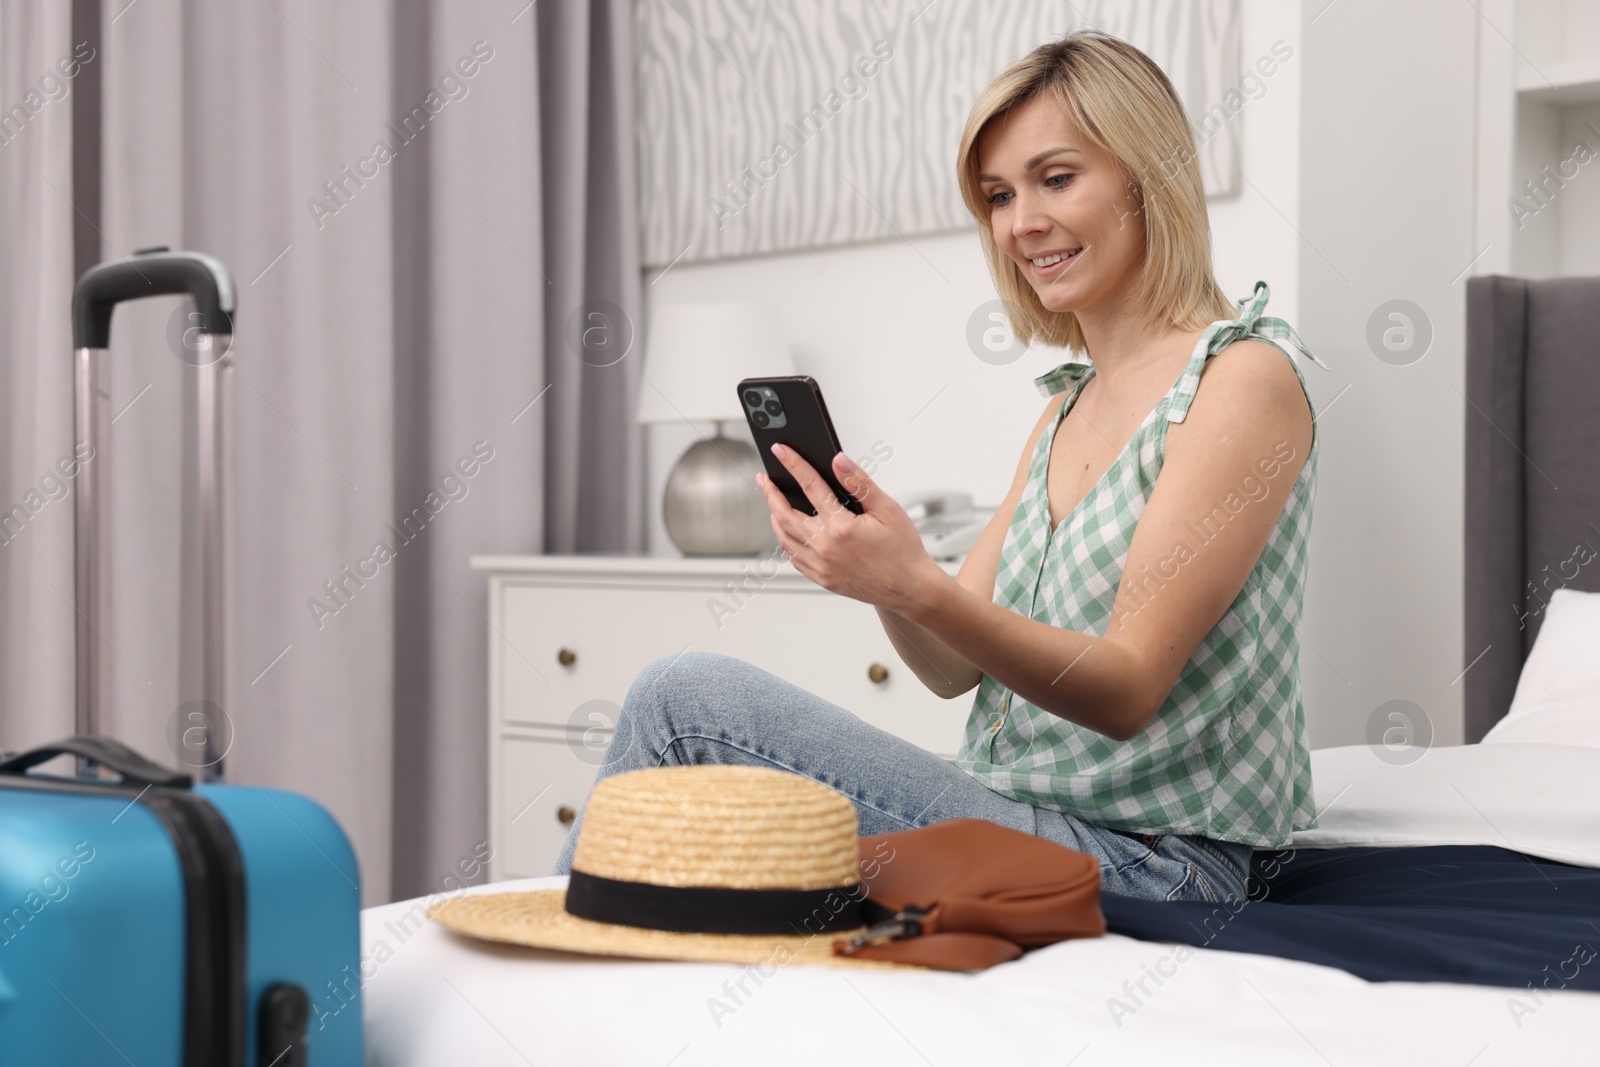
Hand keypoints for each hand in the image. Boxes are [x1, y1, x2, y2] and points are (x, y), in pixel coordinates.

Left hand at [756, 443, 940, 612]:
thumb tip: (838, 461)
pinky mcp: (822, 578)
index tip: (780, 450)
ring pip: (784, 538)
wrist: (910, 589)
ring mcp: (821, 566)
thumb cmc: (903, 550)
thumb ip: (859, 483)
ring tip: (772, 503)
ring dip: (774, 517)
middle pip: (785, 514)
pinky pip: (793, 558)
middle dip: (771, 492)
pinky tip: (787, 533)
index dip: (793, 464)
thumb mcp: (887, 509)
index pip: (810, 486)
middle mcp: (825, 548)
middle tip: (764, 478)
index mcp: (841, 527)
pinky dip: (785, 542)